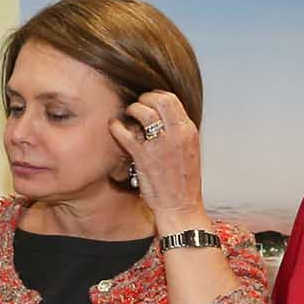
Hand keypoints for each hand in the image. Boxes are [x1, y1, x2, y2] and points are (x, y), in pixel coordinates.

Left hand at [108, 89, 205, 226]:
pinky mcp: (144, 157)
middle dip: (144, 98)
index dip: (156, 96)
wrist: (181, 207)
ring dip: (132, 109)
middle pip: (159, 100)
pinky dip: (117, 126)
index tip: (148, 101)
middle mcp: (177, 134)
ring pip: (144, 111)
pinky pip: (125, 133)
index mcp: (189, 131)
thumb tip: (162, 117)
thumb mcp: (188, 150)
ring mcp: (160, 145)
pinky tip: (114, 127)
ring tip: (128, 115)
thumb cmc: (182, 182)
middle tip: (137, 105)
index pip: (172, 100)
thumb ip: (177, 132)